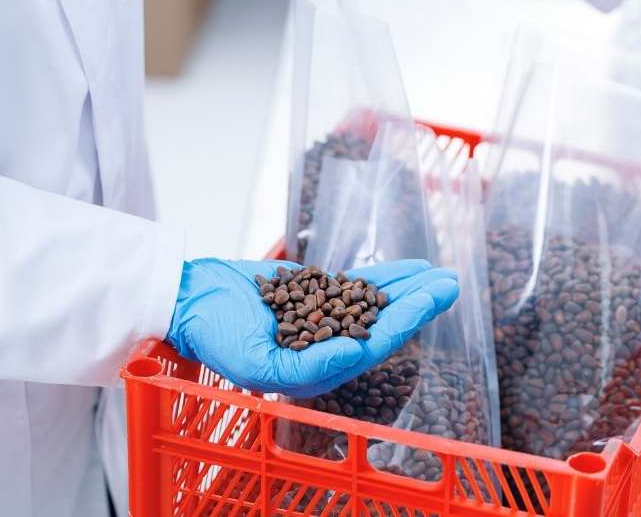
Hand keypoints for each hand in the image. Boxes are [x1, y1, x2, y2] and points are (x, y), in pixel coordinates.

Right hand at [165, 258, 458, 398]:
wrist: (190, 299)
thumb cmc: (216, 336)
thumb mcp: (257, 362)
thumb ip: (310, 366)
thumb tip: (356, 355)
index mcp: (318, 372)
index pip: (372, 346)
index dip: (404, 322)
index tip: (430, 300)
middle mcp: (327, 348)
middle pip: (384, 323)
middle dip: (419, 303)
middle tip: (451, 283)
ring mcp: (325, 319)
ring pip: (377, 302)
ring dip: (410, 288)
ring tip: (442, 273)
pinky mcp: (317, 293)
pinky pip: (359, 284)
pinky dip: (385, 275)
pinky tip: (411, 268)